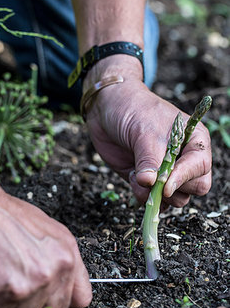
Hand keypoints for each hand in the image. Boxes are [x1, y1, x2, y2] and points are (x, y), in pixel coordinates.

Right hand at [0, 176, 91, 307]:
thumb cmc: (1, 214)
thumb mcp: (44, 229)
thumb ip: (57, 259)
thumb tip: (60, 287)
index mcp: (68, 253)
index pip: (81, 298)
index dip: (61, 302)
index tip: (48, 301)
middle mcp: (56, 269)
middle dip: (31, 307)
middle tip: (12, 285)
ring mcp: (32, 283)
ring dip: (4, 303)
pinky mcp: (5, 292)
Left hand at [85, 69, 211, 208]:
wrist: (106, 108)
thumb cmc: (132, 110)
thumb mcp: (144, 132)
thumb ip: (149, 160)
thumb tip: (150, 184)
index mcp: (193, 141)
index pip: (200, 168)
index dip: (184, 178)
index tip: (165, 185)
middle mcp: (184, 158)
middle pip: (194, 187)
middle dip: (173, 190)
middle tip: (152, 182)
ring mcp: (166, 171)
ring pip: (175, 198)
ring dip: (155, 194)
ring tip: (137, 176)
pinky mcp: (148, 181)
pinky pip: (153, 200)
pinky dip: (142, 196)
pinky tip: (131, 178)